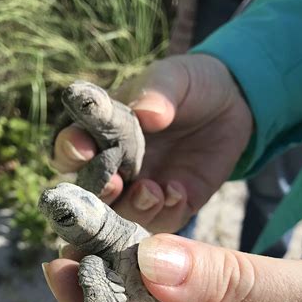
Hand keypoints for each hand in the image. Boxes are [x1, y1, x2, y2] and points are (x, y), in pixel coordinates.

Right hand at [52, 54, 252, 232]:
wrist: (231, 107)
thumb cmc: (189, 87)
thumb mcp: (176, 79)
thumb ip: (158, 92)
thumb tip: (145, 112)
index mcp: (101, 133)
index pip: (71, 147)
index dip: (70, 150)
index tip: (82, 147)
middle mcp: (114, 168)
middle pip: (90, 192)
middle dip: (98, 191)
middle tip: (114, 184)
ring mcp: (139, 192)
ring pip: (121, 216)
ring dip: (132, 208)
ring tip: (152, 191)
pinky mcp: (169, 208)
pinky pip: (160, 222)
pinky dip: (166, 212)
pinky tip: (179, 192)